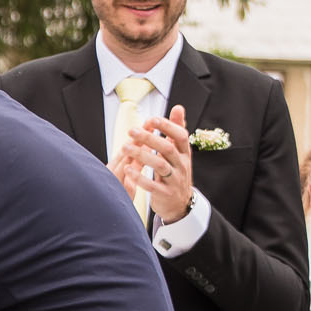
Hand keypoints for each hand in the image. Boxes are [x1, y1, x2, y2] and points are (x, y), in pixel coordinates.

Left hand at [118, 107, 195, 223]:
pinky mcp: (165, 194)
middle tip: (131, 130)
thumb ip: (177, 130)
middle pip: (167, 149)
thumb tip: (178, 107)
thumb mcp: (179, 152)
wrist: (180, 204)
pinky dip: (139, 177)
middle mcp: (182, 166)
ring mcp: (174, 181)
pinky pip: (152, 185)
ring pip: (159, 165)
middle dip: (149, 138)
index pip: (181, 136)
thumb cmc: (176, 172)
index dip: (167, 126)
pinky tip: (128, 169)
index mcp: (185, 154)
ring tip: (125, 147)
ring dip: (141, 155)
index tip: (151, 120)